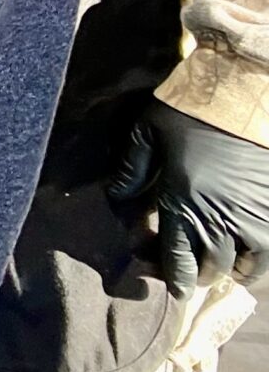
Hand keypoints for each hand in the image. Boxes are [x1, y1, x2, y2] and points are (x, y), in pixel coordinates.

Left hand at [111, 100, 268, 292]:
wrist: (244, 93)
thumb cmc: (190, 110)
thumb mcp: (148, 134)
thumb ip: (130, 171)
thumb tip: (116, 199)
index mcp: (187, 205)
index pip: (177, 262)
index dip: (169, 277)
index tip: (163, 278)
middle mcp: (224, 221)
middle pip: (211, 270)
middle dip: (194, 273)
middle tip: (182, 263)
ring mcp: (257, 220)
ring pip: (246, 270)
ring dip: (228, 270)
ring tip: (214, 259)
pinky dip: (256, 259)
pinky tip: (242, 248)